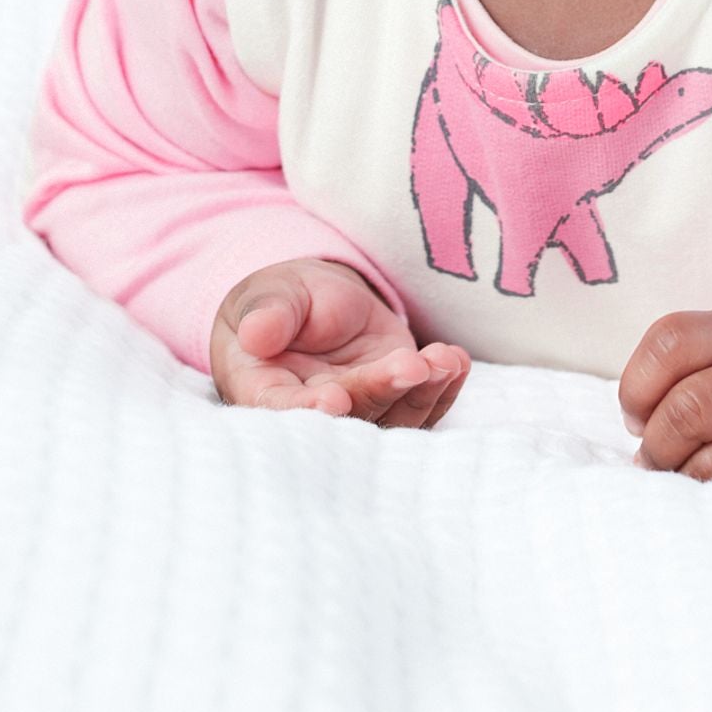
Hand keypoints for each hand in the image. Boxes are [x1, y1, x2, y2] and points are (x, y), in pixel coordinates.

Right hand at [211, 258, 471, 427]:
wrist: (314, 305)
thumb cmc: (279, 303)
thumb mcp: (269, 295)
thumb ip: (266, 313)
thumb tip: (255, 334)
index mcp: (266, 393)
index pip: (283, 409)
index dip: (309, 409)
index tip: (336, 399)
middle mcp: (316, 413)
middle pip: (350, 413)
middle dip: (381, 390)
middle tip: (410, 366)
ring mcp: (361, 410)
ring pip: (394, 416)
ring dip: (422, 391)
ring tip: (443, 359)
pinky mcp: (396, 401)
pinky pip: (423, 406)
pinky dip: (444, 387)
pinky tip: (456, 362)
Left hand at [618, 307, 711, 483]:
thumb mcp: (699, 363)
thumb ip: (660, 382)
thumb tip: (642, 440)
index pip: (668, 343)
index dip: (635, 389)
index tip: (638, 417)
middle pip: (687, 409)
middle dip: (657, 446)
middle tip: (658, 458)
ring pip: (709, 465)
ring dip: (684, 481)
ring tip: (692, 474)